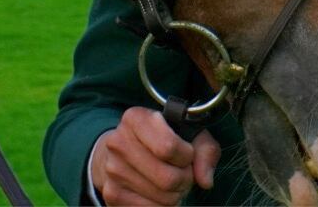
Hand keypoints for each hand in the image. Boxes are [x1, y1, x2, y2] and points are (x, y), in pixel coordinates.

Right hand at [88, 108, 219, 205]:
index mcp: (136, 119)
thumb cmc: (161, 138)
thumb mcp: (188, 132)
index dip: (187, 156)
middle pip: (168, 178)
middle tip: (184, 172)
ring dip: (175, 193)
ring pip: (162, 197)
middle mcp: (118, 143)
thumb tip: (205, 180)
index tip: (187, 154)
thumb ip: (205, 150)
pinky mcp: (111, 194)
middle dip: (185, 179)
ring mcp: (112, 170)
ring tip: (172, 181)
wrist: (120, 151)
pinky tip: (159, 192)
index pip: (168, 147)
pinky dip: (162, 205)